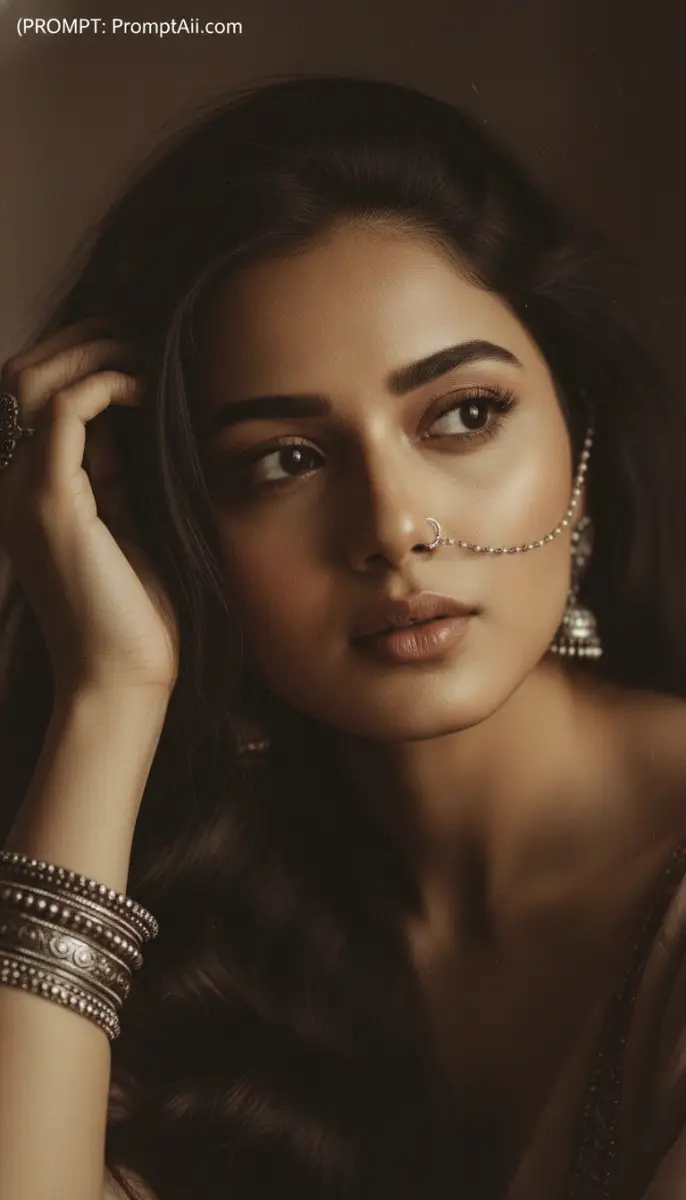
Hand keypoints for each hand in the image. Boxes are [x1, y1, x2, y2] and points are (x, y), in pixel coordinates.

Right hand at [0, 316, 178, 697]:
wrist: (121, 677)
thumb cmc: (134, 611)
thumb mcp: (126, 522)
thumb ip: (117, 471)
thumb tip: (134, 416)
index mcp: (26, 489)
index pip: (29, 394)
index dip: (77, 356)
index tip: (133, 346)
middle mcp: (11, 484)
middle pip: (20, 373)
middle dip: (80, 338)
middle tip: (137, 331)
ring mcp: (23, 492)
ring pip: (32, 380)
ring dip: (91, 351)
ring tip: (141, 350)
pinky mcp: (51, 503)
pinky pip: (65, 411)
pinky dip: (104, 385)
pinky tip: (142, 390)